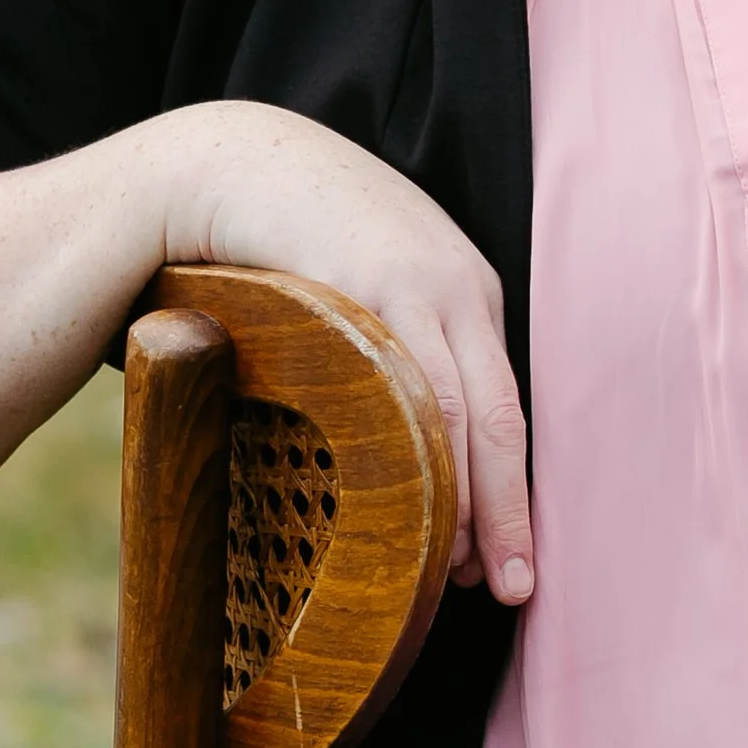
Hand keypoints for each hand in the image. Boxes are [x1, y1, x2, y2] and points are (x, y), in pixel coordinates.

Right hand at [169, 102, 533, 601]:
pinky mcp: (369, 284)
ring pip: (460, 410)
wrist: (233, 159)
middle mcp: (461, 289)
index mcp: (467, 294)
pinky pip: (404, 383)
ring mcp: (421, 284)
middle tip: (515, 588)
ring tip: (463, 570)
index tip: (508, 561)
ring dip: (467, 497)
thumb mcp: (366, 288)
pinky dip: (417, 451)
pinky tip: (414, 502)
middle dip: (509, 509)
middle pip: (500, 418)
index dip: (509, 490)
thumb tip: (396, 445)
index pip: (503, 407)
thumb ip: (394, 351)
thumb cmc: (296, 233)